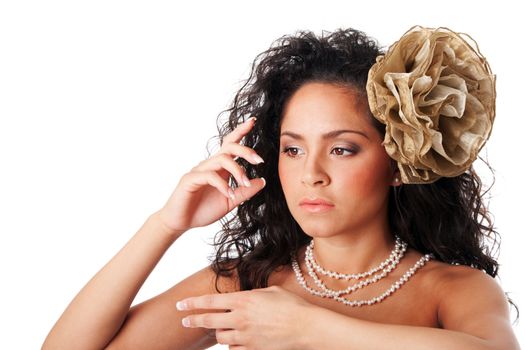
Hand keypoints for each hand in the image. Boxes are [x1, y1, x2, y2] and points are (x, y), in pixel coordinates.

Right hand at [157, 117, 265, 233]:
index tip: (253, 121)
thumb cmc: (203, 210)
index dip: (241, 131)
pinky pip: (209, 176)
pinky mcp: (190, 179)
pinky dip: (223, 184)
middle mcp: (210, 165)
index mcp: (219, 168)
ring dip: (237, 171)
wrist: (181, 223)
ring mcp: (199, 171)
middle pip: (228, 147)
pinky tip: (230, 194)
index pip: (230, 145)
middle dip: (245, 150)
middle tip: (259, 160)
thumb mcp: (230, 201)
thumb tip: (263, 181)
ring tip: (245, 184)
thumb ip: (245, 192)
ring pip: (221, 160)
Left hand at [176, 286, 313, 349]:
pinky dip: (233, 345)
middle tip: (185, 321)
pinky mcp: (253, 349)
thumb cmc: (291, 305)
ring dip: (220, 332)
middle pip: (209, 320)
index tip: (181, 305)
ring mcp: (246, 336)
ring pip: (221, 337)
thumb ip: (253, 295)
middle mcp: (240, 318)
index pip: (210, 301)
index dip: (192, 303)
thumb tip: (245, 298)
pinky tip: (238, 340)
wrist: (306, 327)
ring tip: (224, 328)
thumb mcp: (270, 291)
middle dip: (194, 320)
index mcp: (243, 300)